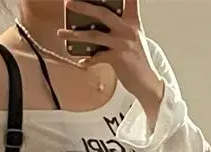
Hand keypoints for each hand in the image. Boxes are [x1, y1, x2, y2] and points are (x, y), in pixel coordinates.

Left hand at [59, 0, 164, 123]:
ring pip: (94, 35)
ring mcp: (122, 43)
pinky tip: (81, 61)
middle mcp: (128, 30)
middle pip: (103, 13)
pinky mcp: (118, 58)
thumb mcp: (132, 39)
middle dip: (83, 6)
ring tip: (61, 33)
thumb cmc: (137, 61)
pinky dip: (87, 60)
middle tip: (68, 3)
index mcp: (133, 22)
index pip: (130, 0)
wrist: (148, 83)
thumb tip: (93, 24)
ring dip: (75, 34)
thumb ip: (118, 28)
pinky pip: (96, 57)